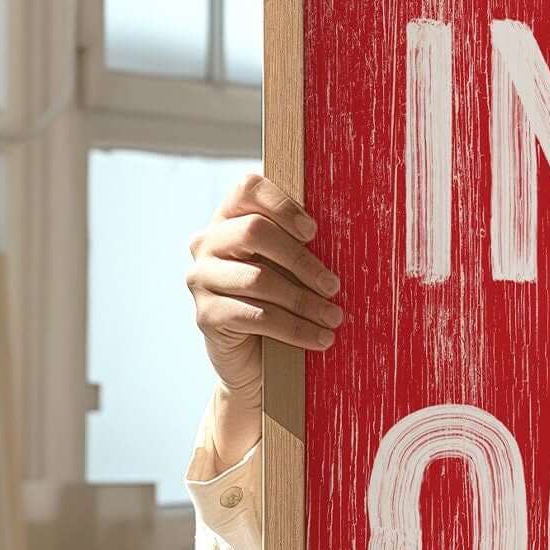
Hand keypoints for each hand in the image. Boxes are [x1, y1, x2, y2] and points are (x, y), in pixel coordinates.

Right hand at [187, 173, 341, 460]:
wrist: (255, 361)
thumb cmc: (281, 303)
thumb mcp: (291, 268)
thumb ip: (301, 244)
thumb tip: (349, 229)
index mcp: (229, 219)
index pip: (247, 188)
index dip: (283, 205)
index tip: (313, 232)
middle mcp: (207, 243)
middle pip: (254, 231)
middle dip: (302, 259)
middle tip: (334, 284)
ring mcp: (200, 279)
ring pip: (259, 279)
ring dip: (305, 301)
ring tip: (335, 317)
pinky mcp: (205, 315)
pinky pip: (256, 316)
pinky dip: (295, 328)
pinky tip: (321, 338)